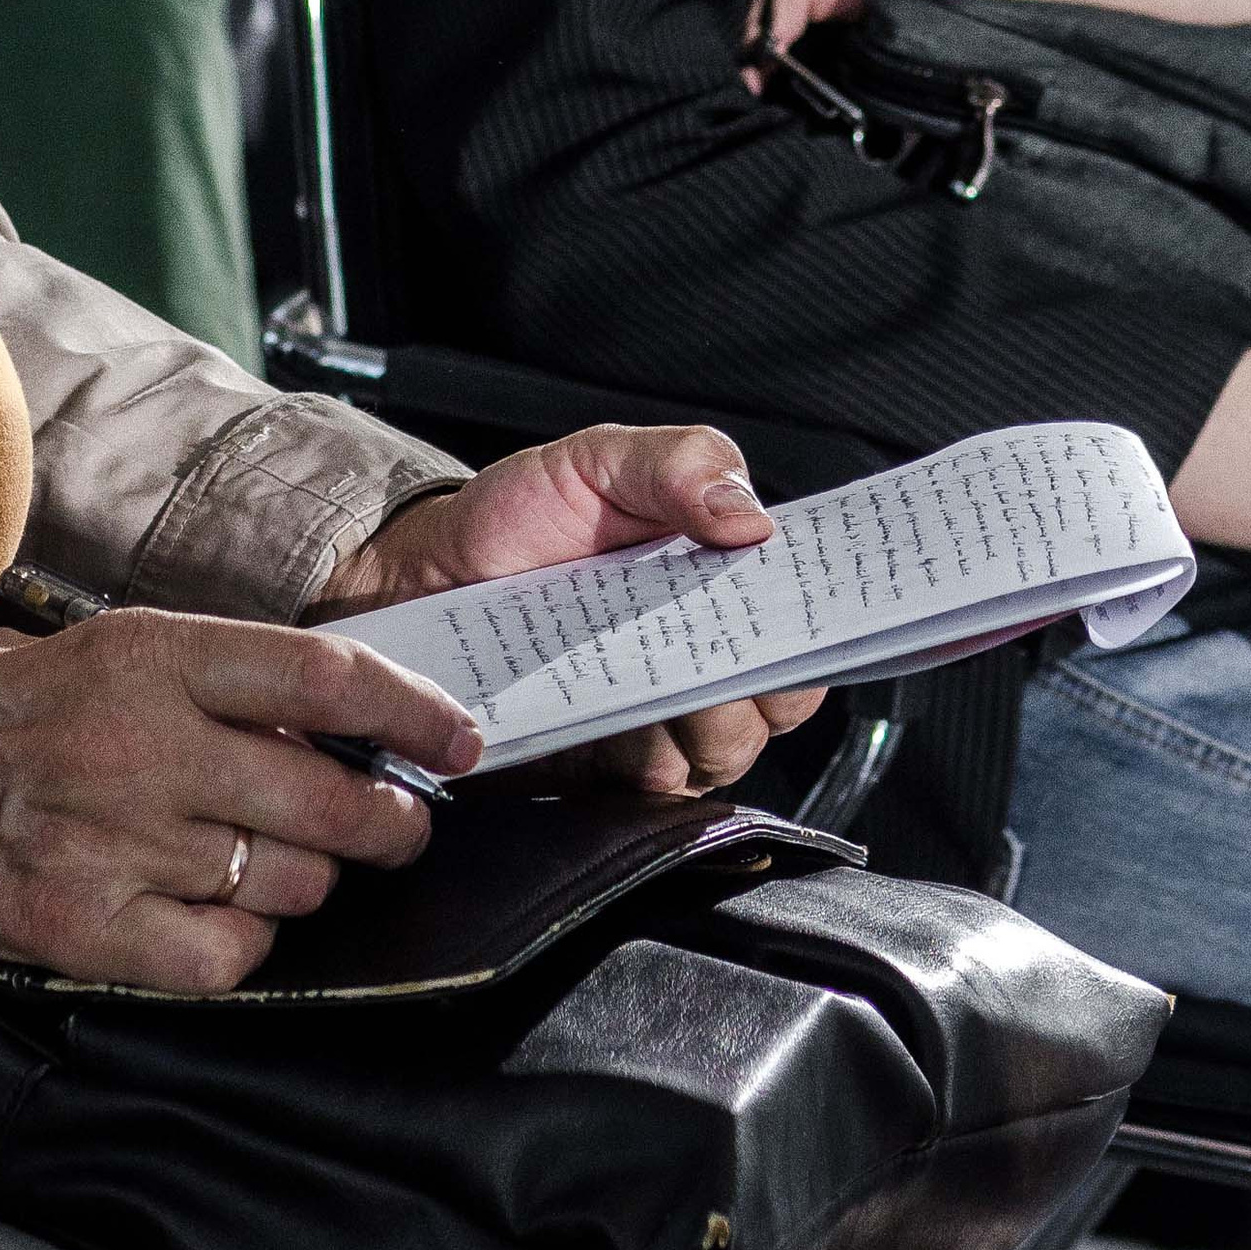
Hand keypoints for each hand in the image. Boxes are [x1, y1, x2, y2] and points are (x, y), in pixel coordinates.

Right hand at [0, 607, 480, 991]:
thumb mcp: (100, 650)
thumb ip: (210, 683)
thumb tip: (336, 723)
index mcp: (151, 654)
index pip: (323, 677)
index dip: (412, 713)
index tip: (459, 741)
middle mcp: (142, 744)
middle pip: (327, 796)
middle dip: (387, 823)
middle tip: (396, 827)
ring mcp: (113, 841)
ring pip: (284, 884)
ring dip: (304, 884)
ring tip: (274, 866)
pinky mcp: (81, 927)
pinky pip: (222, 960)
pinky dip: (240, 950)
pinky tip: (216, 923)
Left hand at [319, 424, 824, 795]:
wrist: (424, 582)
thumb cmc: (516, 519)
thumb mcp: (595, 461)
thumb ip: (679, 464)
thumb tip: (751, 515)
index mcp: (720, 581)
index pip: (807, 617)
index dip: (826, 620)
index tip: (805, 612)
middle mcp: (704, 658)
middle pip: (783, 698)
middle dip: (759, 679)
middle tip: (705, 641)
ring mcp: (662, 719)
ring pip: (729, 749)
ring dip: (698, 719)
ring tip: (638, 669)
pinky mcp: (612, 771)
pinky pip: (660, 788)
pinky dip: (643, 756)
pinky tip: (604, 714)